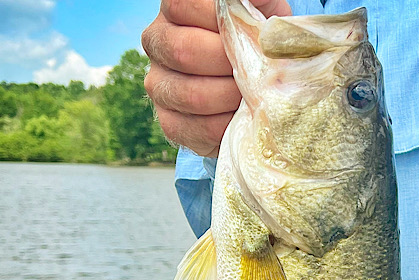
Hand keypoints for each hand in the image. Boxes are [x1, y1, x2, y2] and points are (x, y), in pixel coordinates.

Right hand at [142, 0, 292, 156]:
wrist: (252, 84)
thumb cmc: (255, 40)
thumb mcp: (261, 12)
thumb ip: (257, 2)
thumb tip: (259, 3)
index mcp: (176, 11)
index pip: (182, 5)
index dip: (218, 19)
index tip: (250, 30)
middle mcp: (157, 43)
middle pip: (183, 51)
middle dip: (230, 64)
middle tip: (258, 70)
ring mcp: (159, 84)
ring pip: (192, 95)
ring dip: (232, 97)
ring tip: (255, 94)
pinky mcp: (169, 122)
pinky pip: (199, 129)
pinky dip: (230, 126)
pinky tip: (245, 116)